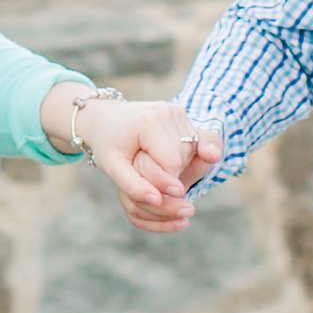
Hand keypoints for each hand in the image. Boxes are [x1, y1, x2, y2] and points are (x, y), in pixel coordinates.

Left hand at [55, 92, 223, 234]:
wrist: (104, 118)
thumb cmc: (107, 144)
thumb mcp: (112, 168)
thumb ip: (133, 186)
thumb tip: (157, 201)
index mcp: (149, 123)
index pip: (172, 165)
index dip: (165, 184)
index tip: (154, 193)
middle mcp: (168, 112)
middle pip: (183, 159)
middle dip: (170, 175)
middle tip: (148, 174)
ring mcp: (177, 112)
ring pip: (192, 152)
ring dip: (180, 167)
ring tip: (155, 163)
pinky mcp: (182, 115)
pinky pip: (199, 141)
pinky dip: (195, 155)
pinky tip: (208, 156)